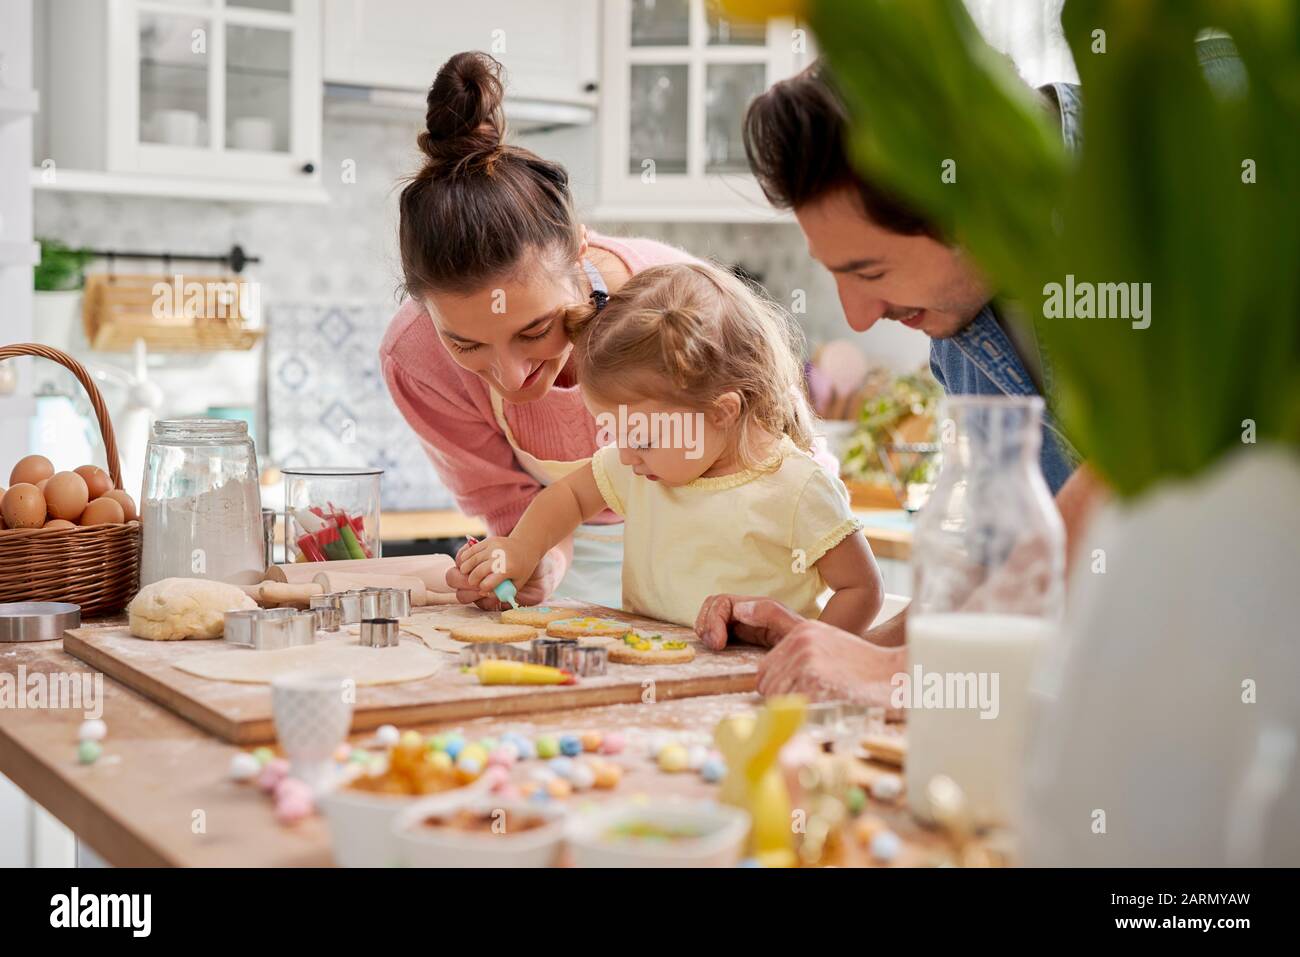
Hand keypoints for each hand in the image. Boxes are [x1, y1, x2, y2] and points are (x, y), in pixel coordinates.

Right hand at [448, 537, 546, 608]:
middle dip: (471, 581)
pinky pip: (470, 550)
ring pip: (470, 561)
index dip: (482, 588)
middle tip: (472, 583)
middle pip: (476, 572)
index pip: (487, 583)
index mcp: (508, 569)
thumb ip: (501, 592)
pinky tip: (467, 564)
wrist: (526, 546)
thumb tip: (483, 593)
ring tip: (467, 574)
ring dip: (465, 570)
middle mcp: (499, 556)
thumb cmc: (521, 569)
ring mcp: (492, 547)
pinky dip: (465, 558)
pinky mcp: (488, 541)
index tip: (482, 589)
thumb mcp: (516, 584)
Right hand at [694, 595, 804, 650]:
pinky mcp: (742, 636)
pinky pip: (718, 630)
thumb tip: (739, 609)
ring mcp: (744, 623)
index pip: (722, 602)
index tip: (718, 644)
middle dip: (706, 624)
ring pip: (712, 617)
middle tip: (714, 647)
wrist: (815, 653)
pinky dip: (711, 637)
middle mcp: (748, 611)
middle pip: (712, 606)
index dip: (714, 620)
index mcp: (758, 607)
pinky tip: (718, 650)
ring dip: (706, 630)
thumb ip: (771, 614)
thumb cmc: (808, 642)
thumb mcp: (794, 627)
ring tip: (715, 648)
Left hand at [756, 620, 904, 711]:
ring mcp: (805, 661)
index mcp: (801, 633)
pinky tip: (828, 707)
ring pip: (777, 699)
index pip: (765, 670)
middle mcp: (799, 643)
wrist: (897, 674)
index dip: (776, 688)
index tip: (795, 695)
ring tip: (823, 702)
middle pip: (767, 685)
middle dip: (783, 700)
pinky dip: (806, 715)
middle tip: (811, 702)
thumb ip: (797, 655)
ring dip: (794, 709)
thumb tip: (766, 682)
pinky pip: (793, 708)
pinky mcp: (814, 681)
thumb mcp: (829, 645)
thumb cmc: (865, 667)